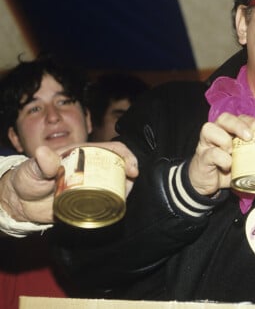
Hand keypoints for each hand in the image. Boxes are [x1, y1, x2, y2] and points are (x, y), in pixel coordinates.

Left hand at [0, 142, 137, 223]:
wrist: (20, 203)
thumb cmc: (27, 178)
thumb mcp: (32, 168)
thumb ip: (40, 163)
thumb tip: (43, 152)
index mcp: (83, 153)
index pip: (112, 148)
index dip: (126, 156)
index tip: (132, 169)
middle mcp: (91, 166)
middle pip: (119, 165)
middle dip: (130, 174)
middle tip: (129, 185)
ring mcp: (91, 183)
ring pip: (117, 183)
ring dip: (125, 189)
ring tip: (122, 197)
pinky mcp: (89, 200)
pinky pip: (108, 200)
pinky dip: (116, 203)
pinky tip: (116, 207)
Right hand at [188, 113, 254, 195]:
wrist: (208, 183)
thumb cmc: (228, 168)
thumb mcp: (243, 159)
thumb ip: (254, 154)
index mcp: (229, 131)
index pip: (239, 118)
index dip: (249, 121)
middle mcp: (216, 132)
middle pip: (224, 118)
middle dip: (238, 125)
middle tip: (249, 137)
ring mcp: (206, 144)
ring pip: (210, 128)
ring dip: (225, 139)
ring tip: (233, 152)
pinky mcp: (202, 158)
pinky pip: (210, 152)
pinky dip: (222, 158)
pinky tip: (228, 165)